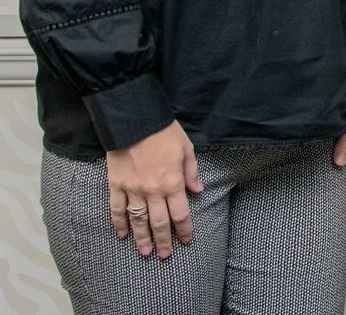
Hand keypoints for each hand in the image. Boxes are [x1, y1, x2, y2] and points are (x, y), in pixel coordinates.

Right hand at [105, 121, 202, 257]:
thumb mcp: (186, 149)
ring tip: (145, 252)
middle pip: (159, 222)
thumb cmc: (164, 133)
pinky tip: (122, 234)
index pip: (180, 213)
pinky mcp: (116, 185)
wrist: (134, 122)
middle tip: (164, 255)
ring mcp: (132, 190)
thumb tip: (197, 191)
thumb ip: (191, 172)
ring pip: (137, 220)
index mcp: (172, 183)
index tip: (185, 241)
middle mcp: (152, 191)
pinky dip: (119, 223)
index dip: (183, 230)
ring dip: (141, 238)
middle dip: (163, 240)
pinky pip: (117, 209)